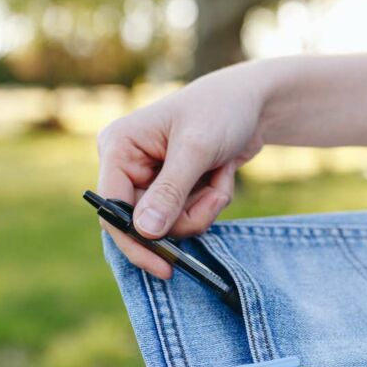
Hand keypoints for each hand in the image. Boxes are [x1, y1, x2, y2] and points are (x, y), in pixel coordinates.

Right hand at [97, 65, 265, 277]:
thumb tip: (144, 232)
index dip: (133, 240)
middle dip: (185, 217)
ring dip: (202, 208)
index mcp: (119, 147)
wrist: (254, 102)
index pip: (111, 208)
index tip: (163, 265)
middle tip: (213, 198)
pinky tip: (221, 174)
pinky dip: (210, 202)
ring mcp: (150, 179)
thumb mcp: (196, 149)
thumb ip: (170, 192)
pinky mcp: (173, 189)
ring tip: (220, 177)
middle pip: (144, 223)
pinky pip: (187, 216)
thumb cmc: (221, 110)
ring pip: (169, 224)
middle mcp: (127, 164)